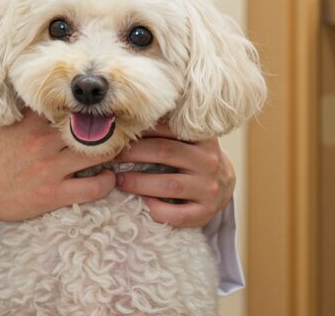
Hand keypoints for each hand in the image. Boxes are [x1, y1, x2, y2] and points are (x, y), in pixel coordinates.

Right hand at [0, 109, 115, 274]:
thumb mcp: (5, 124)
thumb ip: (28, 110)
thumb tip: (49, 95)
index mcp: (32, 121)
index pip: (71, 104)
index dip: (92, 104)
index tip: (107, 104)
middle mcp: (43, 141)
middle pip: (91, 127)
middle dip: (111, 126)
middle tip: (124, 127)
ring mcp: (50, 168)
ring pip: (98, 154)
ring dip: (114, 153)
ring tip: (120, 152)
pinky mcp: (53, 194)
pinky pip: (93, 187)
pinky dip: (107, 182)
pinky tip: (108, 177)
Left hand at [112, 120, 234, 227]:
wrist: (223, 183)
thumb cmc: (192, 156)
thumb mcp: (187, 138)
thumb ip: (164, 128)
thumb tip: (124, 120)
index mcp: (202, 137)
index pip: (166, 128)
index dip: (139, 130)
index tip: (117, 134)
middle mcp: (208, 161)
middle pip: (164, 152)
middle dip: (133, 154)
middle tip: (111, 157)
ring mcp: (209, 188)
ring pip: (169, 184)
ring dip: (138, 183)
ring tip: (119, 180)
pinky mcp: (205, 212)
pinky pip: (178, 215)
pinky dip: (157, 210)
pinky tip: (143, 204)